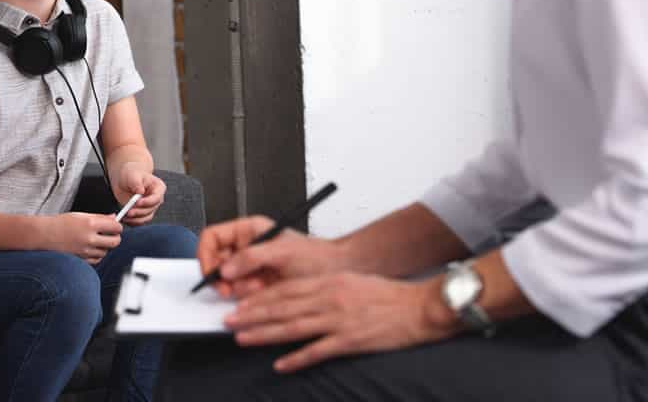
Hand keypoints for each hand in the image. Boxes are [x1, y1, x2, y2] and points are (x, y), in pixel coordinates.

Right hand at [47, 212, 122, 263]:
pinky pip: (98, 259)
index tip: (114, 225)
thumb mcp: (81, 215)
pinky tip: (91, 248)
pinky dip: (97, 254)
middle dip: (115, 237)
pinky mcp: (82, 259)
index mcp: (90, 224)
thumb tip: (114, 217)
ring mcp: (86, 250)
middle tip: (110, 234)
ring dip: (105, 246)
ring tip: (96, 240)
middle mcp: (89, 238)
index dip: (117, 226)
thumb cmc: (61, 223)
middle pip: (115, 241)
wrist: (45, 235)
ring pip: (107, 251)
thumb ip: (100, 217)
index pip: (116, 227)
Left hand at [114, 165, 165, 225]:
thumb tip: (140, 191)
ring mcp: (150, 207)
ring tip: (125, 217)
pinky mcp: (143, 214)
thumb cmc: (130, 175)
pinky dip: (133, 222)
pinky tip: (125, 220)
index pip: (157, 197)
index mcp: (158, 188)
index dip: (148, 202)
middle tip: (128, 212)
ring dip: (136, 219)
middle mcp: (156, 199)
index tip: (137, 202)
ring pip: (146, 217)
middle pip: (151, 209)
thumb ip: (136, 182)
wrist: (124, 180)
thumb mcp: (132, 175)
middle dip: (140, 212)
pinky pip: (140, 221)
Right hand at [197, 216, 344, 297]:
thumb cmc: (316, 256)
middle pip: (215, 262)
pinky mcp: (256, 285)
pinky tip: (262, 292)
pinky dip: (247, 297)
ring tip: (258, 286)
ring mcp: (250, 267)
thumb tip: (225, 268)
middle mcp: (246, 247)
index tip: (212, 272)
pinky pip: (240, 293)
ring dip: (239, 288)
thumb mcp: (282, 251)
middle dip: (223, 277)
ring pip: (226, 281)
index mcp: (248, 230)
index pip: (211, 237)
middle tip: (230, 288)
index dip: (206, 255)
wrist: (335, 274)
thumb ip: (251, 257)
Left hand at [226, 272, 458, 372]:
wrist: (419, 307)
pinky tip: (280, 365)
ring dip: (264, 334)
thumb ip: (323, 288)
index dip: (258, 298)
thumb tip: (298, 297)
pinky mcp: (350, 340)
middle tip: (229, 321)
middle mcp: (328, 298)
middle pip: (282, 307)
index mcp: (327, 282)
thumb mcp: (350, 281)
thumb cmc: (387, 295)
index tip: (240, 304)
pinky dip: (296, 359)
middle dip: (252, 314)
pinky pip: (317, 351)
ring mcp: (338, 320)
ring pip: (292, 327)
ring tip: (242, 338)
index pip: (284, 289)